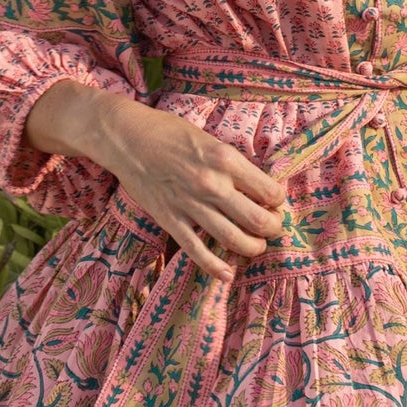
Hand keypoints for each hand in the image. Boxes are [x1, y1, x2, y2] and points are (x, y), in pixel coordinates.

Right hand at [25, 83, 286, 279]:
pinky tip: (228, 273)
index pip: (270, 192)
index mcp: (226, 160)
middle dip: (272, 228)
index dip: (279, 200)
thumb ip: (233, 164)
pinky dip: (216, 267)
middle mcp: (213, 185)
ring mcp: (191, 206)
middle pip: (258, 221)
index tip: (275, 201)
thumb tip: (258, 185)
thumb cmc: (170, 132)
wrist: (127, 138)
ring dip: (253, 248)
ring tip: (255, 246)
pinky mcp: (171, 221)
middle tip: (271, 227)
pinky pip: (198, 251)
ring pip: (234, 240)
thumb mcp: (211, 140)